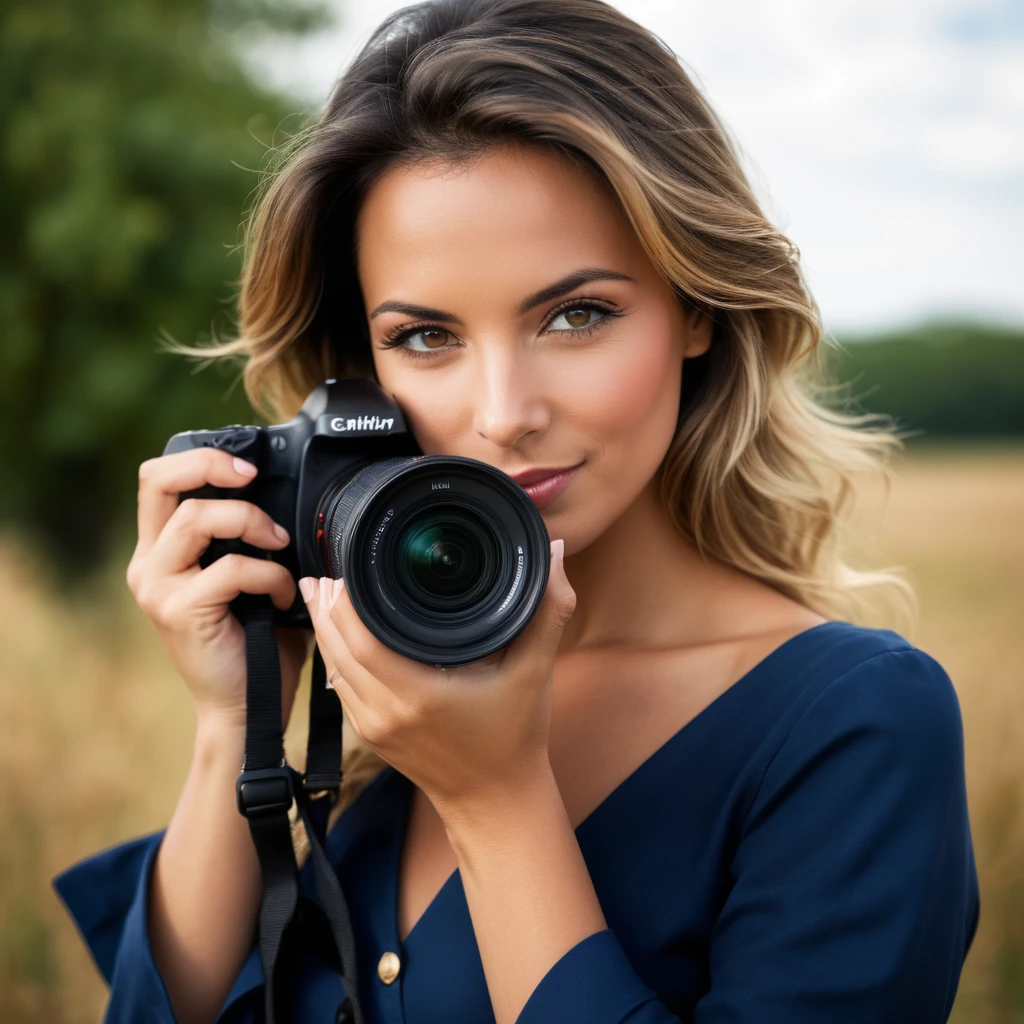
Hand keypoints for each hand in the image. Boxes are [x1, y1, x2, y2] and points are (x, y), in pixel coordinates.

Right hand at [126, 448, 310, 728]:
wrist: (247, 707)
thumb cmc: (258, 641)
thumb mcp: (252, 577)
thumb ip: (253, 538)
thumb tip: (293, 497)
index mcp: (163, 549)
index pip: (157, 480)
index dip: (199, 459)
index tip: (247, 466)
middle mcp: (150, 563)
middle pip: (156, 481)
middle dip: (209, 465)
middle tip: (253, 478)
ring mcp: (157, 587)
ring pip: (194, 519)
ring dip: (251, 523)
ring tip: (280, 545)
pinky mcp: (178, 612)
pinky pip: (229, 569)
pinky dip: (269, 574)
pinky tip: (284, 593)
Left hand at [298, 539, 575, 818]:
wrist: (497, 801)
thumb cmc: (516, 738)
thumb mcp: (535, 672)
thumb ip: (548, 611)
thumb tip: (556, 554)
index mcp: (418, 695)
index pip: (362, 641)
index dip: (346, 605)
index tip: (346, 570)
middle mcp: (387, 713)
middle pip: (338, 653)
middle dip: (326, 611)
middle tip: (322, 574)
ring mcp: (375, 729)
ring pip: (335, 672)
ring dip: (325, 633)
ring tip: (319, 596)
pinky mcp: (373, 737)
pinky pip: (343, 690)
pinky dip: (336, 659)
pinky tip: (337, 638)